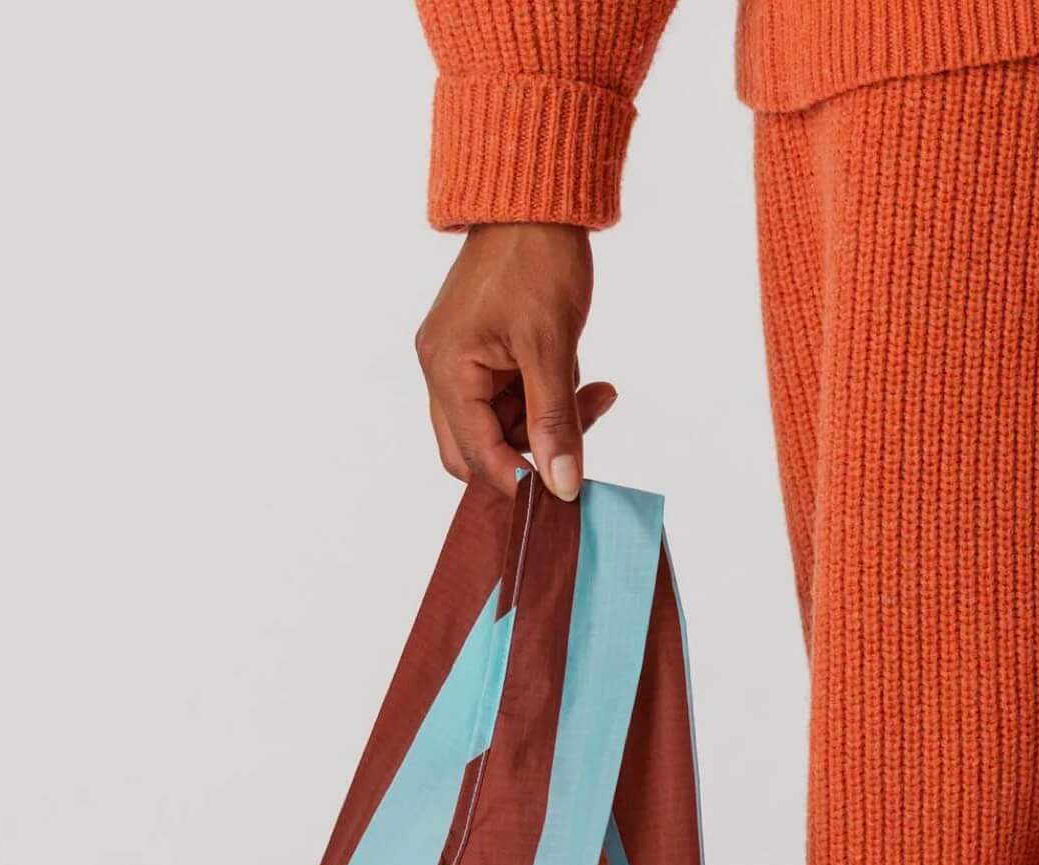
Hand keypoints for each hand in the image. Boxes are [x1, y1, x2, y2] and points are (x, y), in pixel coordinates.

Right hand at [415, 222, 617, 500]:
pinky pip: (516, 398)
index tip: (565, 492)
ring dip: (552, 422)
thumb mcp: (552, 348)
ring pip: (504, 426)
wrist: (536, 198)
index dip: (519, 481)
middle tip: (579, 444)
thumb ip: (555, 421)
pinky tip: (583, 375)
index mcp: (447, 369)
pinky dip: (550, 398)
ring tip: (595, 392)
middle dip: (532, 453)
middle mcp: (443, 369)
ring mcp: (463, 360)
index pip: (474, 458)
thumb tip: (560, 486)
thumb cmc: (537, 258)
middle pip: (479, 451)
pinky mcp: (486, 351)